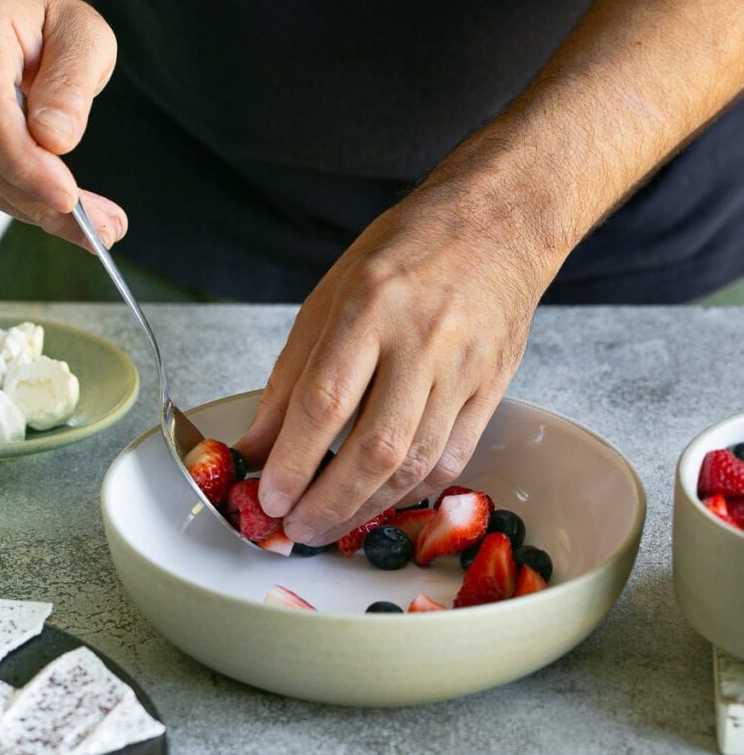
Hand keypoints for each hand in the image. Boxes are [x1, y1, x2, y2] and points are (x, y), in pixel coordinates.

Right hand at [0, 0, 125, 247]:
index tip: (68, 197)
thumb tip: (55, 138)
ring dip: (38, 211)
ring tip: (98, 226)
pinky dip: (22, 203)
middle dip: (42, 200)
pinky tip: (60, 210)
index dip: (24, 162)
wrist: (13, 20)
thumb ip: (71, 83)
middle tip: (103, 228)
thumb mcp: (83, 37)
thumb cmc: (50, 26)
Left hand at [236, 179, 557, 545]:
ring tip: (332, 526)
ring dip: (368, 506)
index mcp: (370, 305)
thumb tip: (258, 446)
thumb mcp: (329, 296)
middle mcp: (421, 339)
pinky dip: (413, 491)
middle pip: (375, 446)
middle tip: (297, 529)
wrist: (497, 224)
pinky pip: (453, 459)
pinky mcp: (493, 388)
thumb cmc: (405, 253)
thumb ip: (290, 376)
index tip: (270, 498)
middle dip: (329, 502)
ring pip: (416, 463)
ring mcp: (464, 367)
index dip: (293, 461)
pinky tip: (382, 500)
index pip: (324, 401)